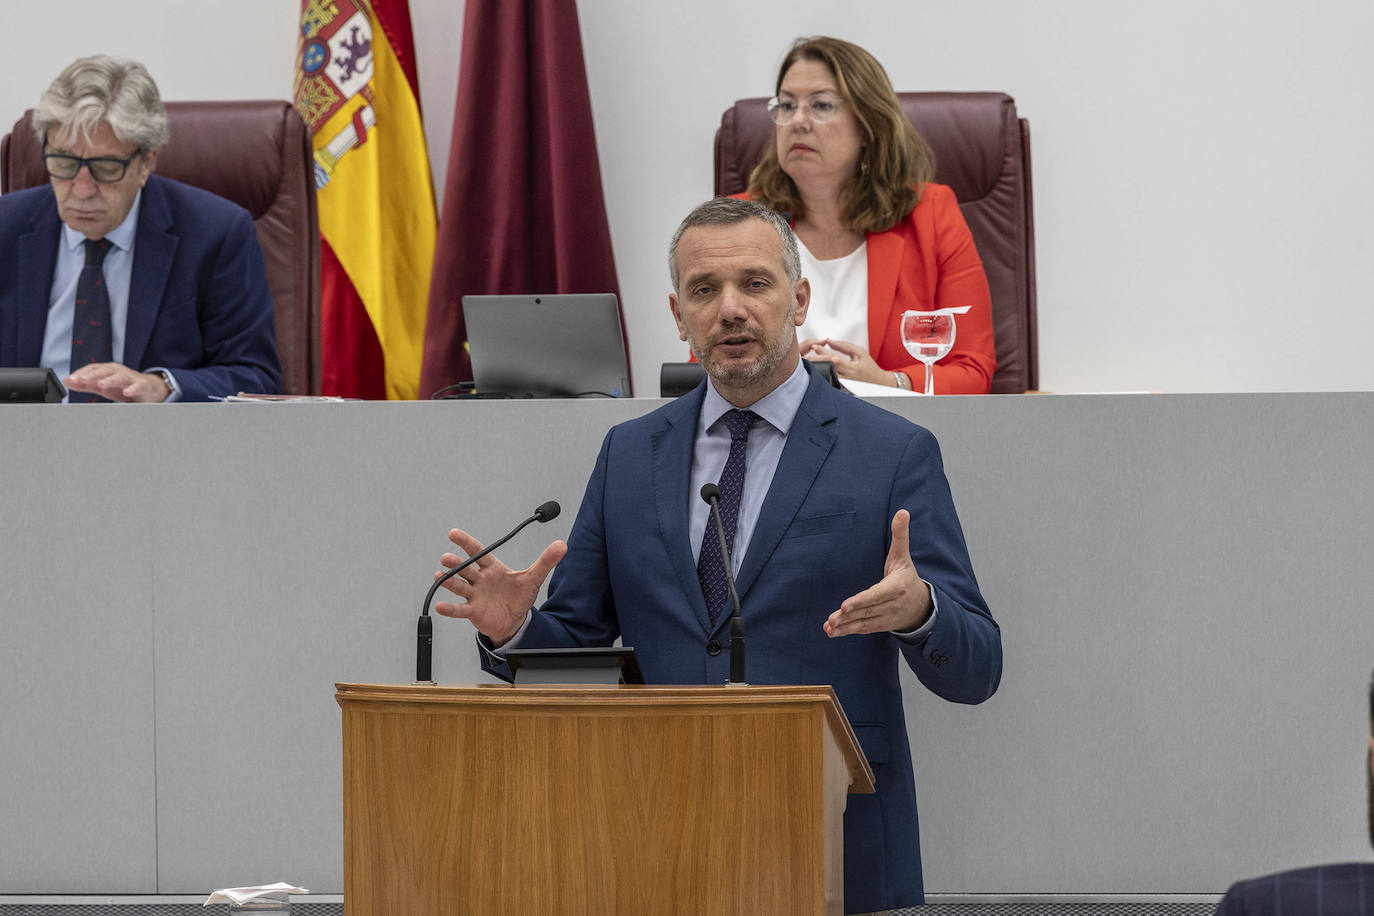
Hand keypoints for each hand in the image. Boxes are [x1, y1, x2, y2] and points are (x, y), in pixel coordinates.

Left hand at [66, 363, 170, 401]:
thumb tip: (67, 381)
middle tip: (81, 379)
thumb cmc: (123, 386)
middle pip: (104, 371)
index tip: (71, 379)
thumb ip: (85, 385)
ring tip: (100, 385)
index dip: (81, 373)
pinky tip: (126, 392)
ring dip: (110, 380)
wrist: (148, 389)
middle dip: (92, 375)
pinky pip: (137, 386)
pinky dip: (132, 389)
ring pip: (119, 377)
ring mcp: (130, 378)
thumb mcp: (102, 386)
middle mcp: (118, 372)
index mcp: (107, 371)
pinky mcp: (142, 385)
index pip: (92, 369)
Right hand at [433, 528, 566, 644]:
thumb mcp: (533, 577)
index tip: (454, 533)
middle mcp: (481, 579)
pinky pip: (460, 609)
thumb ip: (546, 561)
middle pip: (466, 568)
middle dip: (456, 563)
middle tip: (447, 557)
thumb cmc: (519, 596)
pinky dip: (450, 608)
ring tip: (440, 575)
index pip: (478, 552)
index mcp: (492, 568)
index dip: (466, 542)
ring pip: (460, 586)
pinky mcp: (473, 611)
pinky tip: (441, 606)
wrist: (515, 621)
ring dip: (449, 581)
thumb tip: (562, 545)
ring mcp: (475, 595)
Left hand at [800, 338, 891, 385]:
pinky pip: (828, 384)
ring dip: (816, 370)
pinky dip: (821, 377)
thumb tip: (828, 340)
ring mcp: (843, 387)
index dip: (822, 352)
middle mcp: (847, 379)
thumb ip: (843, 346)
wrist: (879, 384)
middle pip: (826, 370)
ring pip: (825, 378)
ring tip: (808, 363)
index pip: (833, 359)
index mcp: (852, 369)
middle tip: (806, 355)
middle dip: (815, 362)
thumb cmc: (869, 367)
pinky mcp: (841, 391)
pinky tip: (815, 372)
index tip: (814, 346)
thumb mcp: (859, 352)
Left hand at [824, 510, 931, 636]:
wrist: (922, 606)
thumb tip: (902, 512)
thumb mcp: (903, 556)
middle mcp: (891, 605)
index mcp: (896, 587)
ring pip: (864, 623)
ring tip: (829, 627)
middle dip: (849, 616)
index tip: (845, 605)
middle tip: (832, 619)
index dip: (861, 601)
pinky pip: (863, 629)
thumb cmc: (906, 577)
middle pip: (867, 611)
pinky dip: (848, 631)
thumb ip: (900, 535)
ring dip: (845, 627)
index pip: (877, 595)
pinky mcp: (880, 626)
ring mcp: (886, 618)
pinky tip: (832, 632)